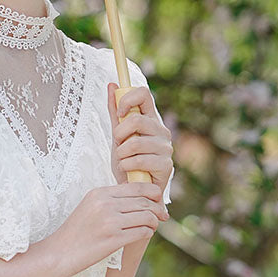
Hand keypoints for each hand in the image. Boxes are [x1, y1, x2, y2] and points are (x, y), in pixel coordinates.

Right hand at [43, 182, 169, 276]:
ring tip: (153, 227)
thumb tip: (138, 199)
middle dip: (157, 209)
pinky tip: (145, 235)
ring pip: (146, 216)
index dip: (152, 194)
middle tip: (162, 216)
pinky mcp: (113, 239)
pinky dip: (147, 233)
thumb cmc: (74, 234)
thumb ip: (110, 200)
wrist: (57, 254)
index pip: (136, 187)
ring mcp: (110, 221)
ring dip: (154, 222)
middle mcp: (106, 204)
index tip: (157, 202)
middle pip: (145, 200)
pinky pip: (142, 232)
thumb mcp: (89, 208)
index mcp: (100, 193)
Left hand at [107, 82, 173, 199]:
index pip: (144, 94)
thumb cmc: (126, 163)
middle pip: (137, 120)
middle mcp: (161, 131)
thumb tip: (111, 85)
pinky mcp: (166, 165)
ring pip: (136, 142)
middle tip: (118, 146)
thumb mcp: (117, 137)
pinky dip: (128, 165)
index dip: (128, 99)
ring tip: (123, 161)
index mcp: (150, 120)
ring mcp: (165, 148)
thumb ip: (115, 112)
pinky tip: (128, 170)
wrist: (132, 191)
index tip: (119, 113)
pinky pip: (140, 160)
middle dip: (120, 134)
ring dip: (122, 154)